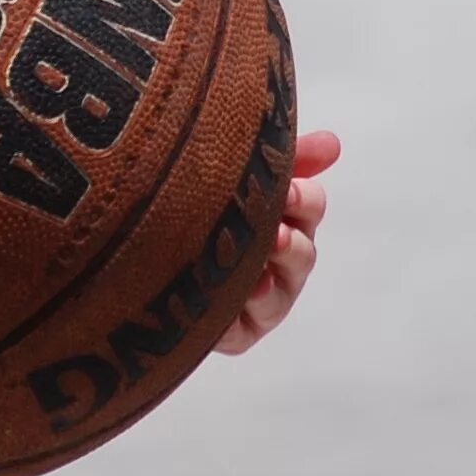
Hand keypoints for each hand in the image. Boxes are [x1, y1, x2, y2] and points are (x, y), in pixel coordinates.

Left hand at [212, 129, 336, 355]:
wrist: (142, 263)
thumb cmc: (196, 214)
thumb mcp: (239, 178)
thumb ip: (286, 159)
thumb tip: (333, 143)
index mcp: (285, 223)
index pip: (310, 206)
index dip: (304, 197)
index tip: (290, 188)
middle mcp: (278, 264)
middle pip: (303, 249)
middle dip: (293, 234)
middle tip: (278, 219)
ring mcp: (261, 301)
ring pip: (285, 286)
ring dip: (279, 264)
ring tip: (265, 247)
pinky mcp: (238, 333)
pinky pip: (252, 322)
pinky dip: (252, 304)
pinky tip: (247, 287)